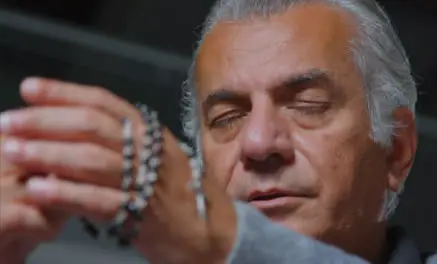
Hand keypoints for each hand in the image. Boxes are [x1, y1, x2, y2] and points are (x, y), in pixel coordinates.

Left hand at [0, 78, 236, 263]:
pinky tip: (37, 189)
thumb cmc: (183, 196)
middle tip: (9, 122)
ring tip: (12, 151)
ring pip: (93, 160)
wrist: (215, 234)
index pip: (105, 103)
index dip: (65, 93)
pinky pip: (100, 200)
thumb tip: (78, 131)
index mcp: (152, 134)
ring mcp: (148, 183)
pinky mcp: (143, 215)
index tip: (30, 89)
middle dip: (47, 121)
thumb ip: (128, 144)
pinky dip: (66, 194)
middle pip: (94, 126)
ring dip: (49, 154)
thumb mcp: (160, 159)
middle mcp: (151, 152)